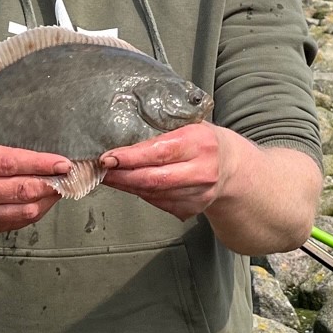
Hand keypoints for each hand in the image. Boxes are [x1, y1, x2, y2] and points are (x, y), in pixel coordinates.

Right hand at [0, 141, 73, 235]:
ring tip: (60, 186)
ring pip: (26, 210)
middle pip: (22, 190)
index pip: (12, 164)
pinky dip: (38, 209)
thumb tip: (47, 158)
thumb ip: (4, 152)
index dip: (42, 164)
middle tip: (68, 175)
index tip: (64, 163)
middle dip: (51, 183)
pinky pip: (20, 220)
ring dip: (49, 199)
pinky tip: (45, 198)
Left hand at [100, 123, 243, 219]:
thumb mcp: (189, 124)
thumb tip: (121, 125)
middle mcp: (202, 171)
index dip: (130, 157)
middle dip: (122, 176)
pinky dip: (141, 194)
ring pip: (153, 194)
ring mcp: (199, 194)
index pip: (159, 153)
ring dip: (127, 186)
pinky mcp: (193, 209)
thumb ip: (162, 126)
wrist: (232, 166)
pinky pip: (159, 203)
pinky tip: (130, 185)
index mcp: (200, 143)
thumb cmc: (203, 140)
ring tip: (110, 177)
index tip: (108, 157)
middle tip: (101, 170)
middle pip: (154, 179)